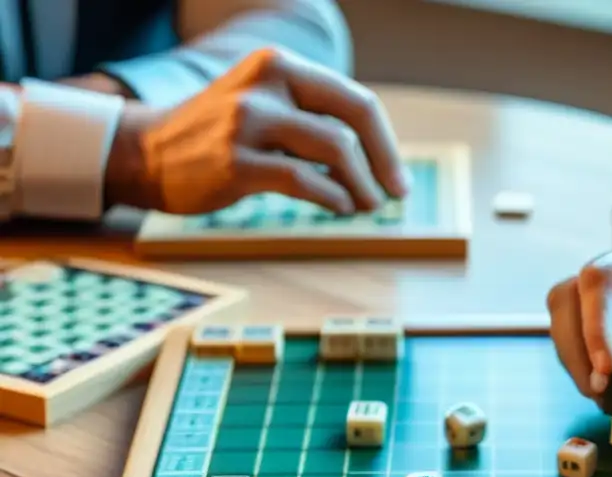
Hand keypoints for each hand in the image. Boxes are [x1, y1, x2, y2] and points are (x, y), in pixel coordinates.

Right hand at [105, 48, 409, 213]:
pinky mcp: (234, 162)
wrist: (145, 152)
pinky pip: (303, 181)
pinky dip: (332, 198)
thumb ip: (313, 119)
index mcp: (280, 66)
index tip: (397, 177)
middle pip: (354, 117)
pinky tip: (339, 208)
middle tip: (395, 194)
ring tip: (366, 206)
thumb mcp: (266, 106)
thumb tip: (378, 161)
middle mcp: (266, 84)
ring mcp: (247, 121)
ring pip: (335, 148)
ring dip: (361, 185)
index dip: (386, 142)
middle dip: (385, 161)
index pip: (355, 99)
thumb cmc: (219, 136)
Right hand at [546, 228, 611, 399]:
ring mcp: (610, 284)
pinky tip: (604, 387)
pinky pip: (575, 331)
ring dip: (574, 357)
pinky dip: (583, 361)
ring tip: (601, 394)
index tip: (607, 370)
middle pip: (570, 295)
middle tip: (599, 390)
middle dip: (577, 347)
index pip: (601, 277)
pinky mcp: (604, 307)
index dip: (594, 324)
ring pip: (565, 314)